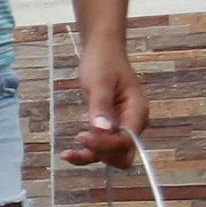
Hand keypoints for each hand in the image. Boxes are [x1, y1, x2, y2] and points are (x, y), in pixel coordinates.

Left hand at [61, 38, 149, 168]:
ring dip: (92, 156)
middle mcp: (134, 123)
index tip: (81, 136)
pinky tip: (69, 153)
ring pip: (112, 154)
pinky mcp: (111, 127)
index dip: (105, 145)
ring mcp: (123, 126)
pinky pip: (103, 147)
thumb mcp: (99, 81)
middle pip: (123, 154)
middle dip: (101, 154)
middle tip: (79, 141)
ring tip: (68, 153)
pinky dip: (88, 152)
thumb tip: (101, 129)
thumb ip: (101, 106)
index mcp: (137, 111)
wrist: (103, 50)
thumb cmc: (103, 61)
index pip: (126, 142)